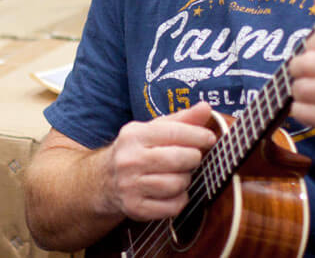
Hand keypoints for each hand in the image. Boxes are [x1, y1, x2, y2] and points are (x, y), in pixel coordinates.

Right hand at [101, 101, 215, 221]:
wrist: (104, 180)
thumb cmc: (137, 151)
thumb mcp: (152, 130)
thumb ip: (180, 119)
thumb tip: (206, 107)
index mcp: (133, 134)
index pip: (174, 132)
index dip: (198, 135)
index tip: (209, 138)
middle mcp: (128, 159)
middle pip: (178, 159)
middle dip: (193, 158)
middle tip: (193, 157)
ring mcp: (130, 185)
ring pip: (177, 184)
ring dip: (186, 180)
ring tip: (179, 174)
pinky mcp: (135, 207)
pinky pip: (173, 206)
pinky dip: (180, 199)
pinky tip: (173, 192)